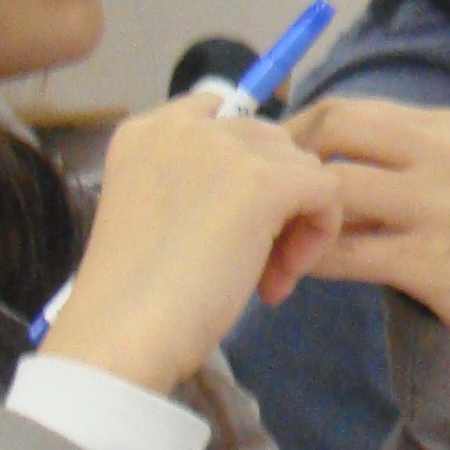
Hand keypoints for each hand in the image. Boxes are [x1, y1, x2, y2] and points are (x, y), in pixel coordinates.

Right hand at [42, 92, 350, 391]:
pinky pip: (326, 190)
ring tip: (265, 279)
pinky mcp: (263, 179)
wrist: (122, 333)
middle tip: (255, 267)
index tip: (234, 227)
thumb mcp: (161, 216)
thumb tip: (269, 192)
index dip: (246, 169)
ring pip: (301, 165)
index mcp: (145, 131)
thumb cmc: (135, 296)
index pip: (223, 115)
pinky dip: (318, 235)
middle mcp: (182, 124)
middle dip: (275, 200)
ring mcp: (223, 146)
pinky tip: (280, 279)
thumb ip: (202, 186)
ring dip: (295, 222)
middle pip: (270, 141)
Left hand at [283, 97, 449, 347]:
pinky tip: (301, 269)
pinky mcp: (433, 260)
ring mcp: (440, 206)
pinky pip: (347, 252)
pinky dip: (311, 258)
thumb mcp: (437, 173)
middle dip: (285, 164)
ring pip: (335, 190)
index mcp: (437, 127)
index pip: (341, 109)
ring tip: (276, 241)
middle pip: (334, 129)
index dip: (291, 136)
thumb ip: (380, 158)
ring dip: (292, 217)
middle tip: (265, 201)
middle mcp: (442, 155)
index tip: (270, 170)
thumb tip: (288, 157)